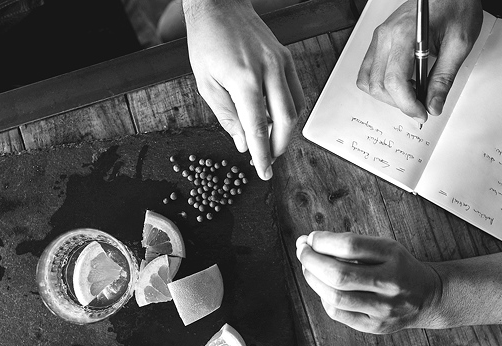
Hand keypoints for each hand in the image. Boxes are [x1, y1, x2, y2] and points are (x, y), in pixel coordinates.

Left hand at [184, 0, 304, 179]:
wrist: (220, 6)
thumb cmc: (207, 42)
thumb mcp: (206, 84)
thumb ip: (227, 116)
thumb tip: (243, 144)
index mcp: (244, 78)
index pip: (259, 126)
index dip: (262, 153)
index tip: (264, 172)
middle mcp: (269, 69)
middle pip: (286, 120)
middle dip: (278, 146)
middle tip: (268, 159)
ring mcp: (282, 62)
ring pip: (296, 108)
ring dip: (285, 130)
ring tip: (269, 140)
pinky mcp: (287, 58)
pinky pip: (296, 92)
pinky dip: (289, 110)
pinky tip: (274, 117)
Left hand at [295, 231, 441, 333]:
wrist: (429, 297)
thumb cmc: (398, 267)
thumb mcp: (385, 246)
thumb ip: (351, 244)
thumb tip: (309, 242)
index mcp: (393, 256)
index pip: (349, 246)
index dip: (322, 241)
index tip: (310, 238)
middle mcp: (390, 283)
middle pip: (338, 274)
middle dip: (311, 260)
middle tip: (302, 251)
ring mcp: (384, 308)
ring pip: (335, 296)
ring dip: (313, 279)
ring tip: (308, 268)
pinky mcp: (376, 326)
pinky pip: (338, 313)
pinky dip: (324, 298)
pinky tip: (324, 288)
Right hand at [356, 0, 482, 122]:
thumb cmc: (456, 6)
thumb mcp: (459, 44)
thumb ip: (444, 79)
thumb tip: (433, 105)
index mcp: (405, 33)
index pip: (395, 81)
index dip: (407, 104)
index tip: (422, 112)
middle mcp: (385, 35)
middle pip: (378, 85)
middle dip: (399, 103)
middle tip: (420, 106)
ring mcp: (379, 38)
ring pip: (368, 81)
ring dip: (387, 96)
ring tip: (410, 94)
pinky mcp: (379, 41)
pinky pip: (367, 71)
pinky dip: (379, 85)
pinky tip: (399, 85)